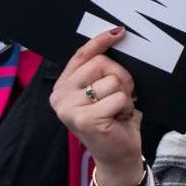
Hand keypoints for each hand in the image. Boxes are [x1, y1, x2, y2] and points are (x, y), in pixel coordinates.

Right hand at [51, 28, 144, 185]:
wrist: (118, 154)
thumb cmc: (114, 119)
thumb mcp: (106, 90)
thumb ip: (103, 71)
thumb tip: (116, 36)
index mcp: (63, 85)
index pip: (81, 55)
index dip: (101, 41)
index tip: (119, 31)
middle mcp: (60, 96)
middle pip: (102, 63)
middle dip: (122, 77)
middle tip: (122, 95)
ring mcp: (69, 108)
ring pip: (113, 80)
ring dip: (125, 95)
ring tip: (118, 110)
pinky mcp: (84, 119)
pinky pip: (118, 98)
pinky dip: (126, 108)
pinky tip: (118, 119)